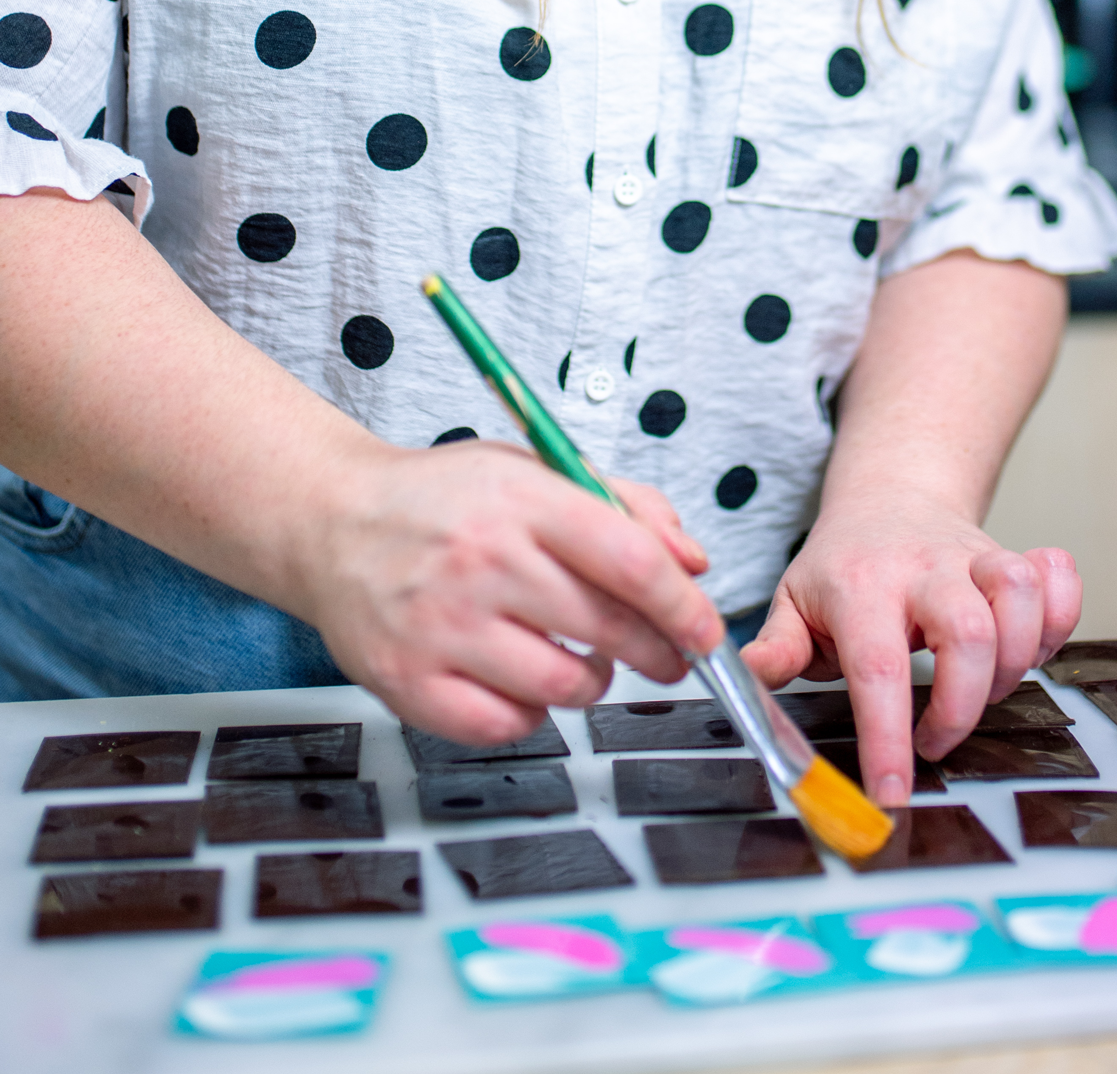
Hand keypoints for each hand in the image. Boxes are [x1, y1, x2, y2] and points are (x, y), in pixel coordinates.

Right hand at [294, 439, 721, 746]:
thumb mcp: (535, 469)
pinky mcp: (406, 680)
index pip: (629, 559)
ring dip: (593, 683)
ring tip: (580, 659)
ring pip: (564, 687)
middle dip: (659, 652)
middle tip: (669, 656)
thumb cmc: (443, 498)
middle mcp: (480, 560)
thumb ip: (624, 506)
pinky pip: (505, 726)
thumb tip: (693, 562)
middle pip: (607, 628)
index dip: (683, 605)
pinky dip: (529, 714)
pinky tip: (521, 680)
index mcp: (520, 499)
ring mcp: (440, 625)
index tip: (707, 631)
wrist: (330, 521)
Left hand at [738, 485, 1079, 806]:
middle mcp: (922, 568)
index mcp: (860, 587)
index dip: (888, 737)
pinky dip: (1060, 619)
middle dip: (963, 708)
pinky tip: (1029, 646)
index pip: (877, 667)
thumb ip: (776, 648)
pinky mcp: (1013, 556)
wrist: (889, 495)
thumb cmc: (842, 564)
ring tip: (982, 688)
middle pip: (970, 633)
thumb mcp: (793, 600)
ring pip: (1018, 597)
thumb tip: (748, 681)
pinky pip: (1058, 578)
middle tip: (934, 740)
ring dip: (1014, 663)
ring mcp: (973, 558)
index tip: (892, 792)